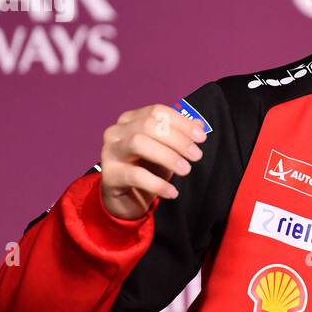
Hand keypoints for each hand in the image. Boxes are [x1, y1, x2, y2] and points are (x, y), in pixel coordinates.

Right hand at [99, 104, 207, 219]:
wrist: (125, 199)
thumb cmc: (146, 169)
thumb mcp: (166, 150)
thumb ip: (180, 135)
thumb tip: (199, 125)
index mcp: (131, 120)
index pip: (157, 112)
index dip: (182, 122)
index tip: (201, 138)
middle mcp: (116, 131)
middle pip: (148, 125)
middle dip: (177, 139)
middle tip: (196, 156)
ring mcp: (109, 152)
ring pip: (138, 143)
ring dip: (167, 156)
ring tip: (186, 170)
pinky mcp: (109, 175)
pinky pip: (135, 175)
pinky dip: (157, 184)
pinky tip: (172, 192)